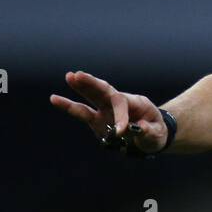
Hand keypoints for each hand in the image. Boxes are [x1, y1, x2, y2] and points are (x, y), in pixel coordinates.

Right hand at [50, 70, 167, 153]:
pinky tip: (54, 98)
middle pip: (104, 90)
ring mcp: (107, 110)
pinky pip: (81, 112)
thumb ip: (150, 132)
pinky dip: (68, 106)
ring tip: (69, 76)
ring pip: (92, 96)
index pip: (123, 104)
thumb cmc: (156, 133)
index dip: (121, 116)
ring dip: (81, 87)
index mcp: (136, 103)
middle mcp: (119, 103)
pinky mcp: (97, 120)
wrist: (152, 136)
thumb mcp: (158, 135)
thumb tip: (141, 128)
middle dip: (92, 84)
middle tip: (79, 75)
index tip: (122, 131)